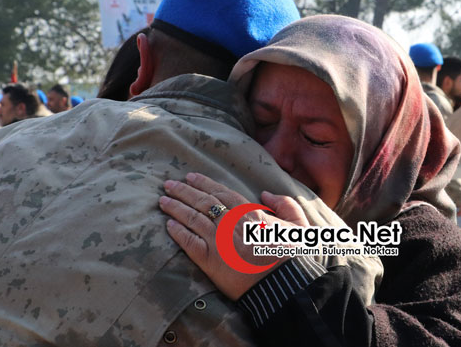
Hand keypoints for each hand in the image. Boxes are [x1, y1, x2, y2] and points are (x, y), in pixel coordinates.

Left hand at [158, 172, 307, 299]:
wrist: (284, 284)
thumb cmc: (294, 255)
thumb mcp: (298, 224)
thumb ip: (284, 204)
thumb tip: (265, 194)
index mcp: (250, 213)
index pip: (221, 193)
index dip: (204, 183)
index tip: (190, 177)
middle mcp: (231, 223)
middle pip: (202, 202)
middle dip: (184, 191)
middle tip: (168, 185)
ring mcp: (219, 241)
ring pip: (192, 219)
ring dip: (176, 208)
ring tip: (163, 201)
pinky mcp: (211, 261)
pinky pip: (190, 243)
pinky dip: (178, 233)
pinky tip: (169, 225)